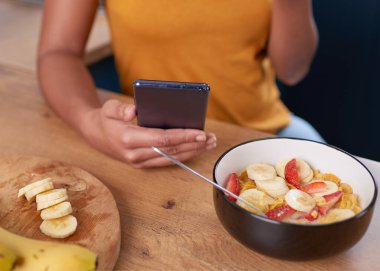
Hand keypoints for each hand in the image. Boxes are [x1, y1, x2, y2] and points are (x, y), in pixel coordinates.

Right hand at [79, 99, 216, 167]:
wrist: (95, 135)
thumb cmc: (106, 118)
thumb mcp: (109, 108)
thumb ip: (121, 109)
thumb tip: (134, 111)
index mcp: (128, 139)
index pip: (162, 139)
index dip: (183, 137)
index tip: (200, 133)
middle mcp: (135, 154)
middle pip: (171, 151)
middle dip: (193, 145)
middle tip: (211, 139)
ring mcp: (139, 162)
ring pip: (171, 159)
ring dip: (192, 152)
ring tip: (209, 144)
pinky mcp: (143, 164)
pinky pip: (166, 161)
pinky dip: (183, 156)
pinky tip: (195, 150)